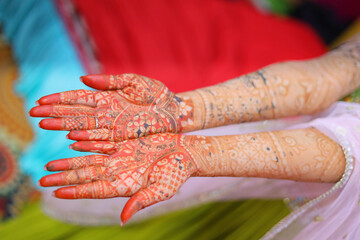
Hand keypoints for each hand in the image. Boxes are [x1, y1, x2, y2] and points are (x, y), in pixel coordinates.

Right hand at [30, 74, 194, 140]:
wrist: (175, 111)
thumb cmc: (156, 94)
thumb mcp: (135, 82)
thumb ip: (111, 81)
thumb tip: (83, 78)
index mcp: (108, 98)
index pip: (80, 98)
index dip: (61, 99)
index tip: (42, 101)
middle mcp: (107, 113)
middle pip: (77, 113)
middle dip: (55, 114)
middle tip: (34, 115)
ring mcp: (113, 127)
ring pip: (85, 126)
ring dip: (65, 126)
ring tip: (45, 126)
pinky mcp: (123, 138)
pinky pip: (102, 139)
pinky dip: (87, 139)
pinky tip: (72, 140)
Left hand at [39, 133, 198, 223]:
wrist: (184, 153)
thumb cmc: (176, 173)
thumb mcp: (162, 189)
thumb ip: (142, 202)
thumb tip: (123, 219)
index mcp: (125, 185)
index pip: (95, 190)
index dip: (76, 192)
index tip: (57, 193)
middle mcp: (118, 173)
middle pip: (85, 176)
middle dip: (64, 179)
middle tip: (42, 182)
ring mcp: (119, 158)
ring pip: (88, 161)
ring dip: (69, 163)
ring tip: (49, 166)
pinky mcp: (123, 145)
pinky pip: (99, 144)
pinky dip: (85, 144)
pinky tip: (70, 142)